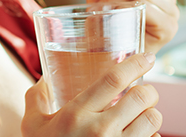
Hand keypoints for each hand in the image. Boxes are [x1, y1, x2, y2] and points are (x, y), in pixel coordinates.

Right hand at [22, 53, 161, 136]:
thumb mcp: (32, 126)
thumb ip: (36, 98)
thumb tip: (44, 79)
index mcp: (77, 113)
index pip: (114, 79)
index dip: (136, 63)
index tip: (147, 57)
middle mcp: (100, 130)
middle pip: (141, 97)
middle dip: (149, 90)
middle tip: (144, 90)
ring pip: (153, 120)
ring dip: (152, 112)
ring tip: (142, 113)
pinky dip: (152, 136)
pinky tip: (140, 135)